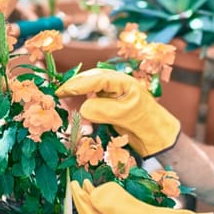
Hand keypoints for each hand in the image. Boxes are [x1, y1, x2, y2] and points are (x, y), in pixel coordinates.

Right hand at [56, 68, 179, 157]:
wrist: (156, 135)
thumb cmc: (145, 123)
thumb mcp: (124, 116)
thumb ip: (103, 109)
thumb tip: (83, 107)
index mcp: (125, 82)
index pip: (99, 78)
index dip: (80, 83)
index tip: (64, 90)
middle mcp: (118, 83)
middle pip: (92, 78)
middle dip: (75, 83)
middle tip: (58, 92)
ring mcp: (114, 91)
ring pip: (91, 85)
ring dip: (77, 89)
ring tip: (61, 95)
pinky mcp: (110, 101)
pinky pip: (93, 95)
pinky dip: (82, 98)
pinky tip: (72, 102)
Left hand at [71, 180, 213, 213]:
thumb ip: (117, 206)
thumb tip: (95, 193)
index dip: (84, 202)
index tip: (76, 184)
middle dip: (90, 200)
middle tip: (80, 180)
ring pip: (111, 213)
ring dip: (103, 197)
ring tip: (93, 182)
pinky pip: (125, 210)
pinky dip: (118, 198)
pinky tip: (116, 188)